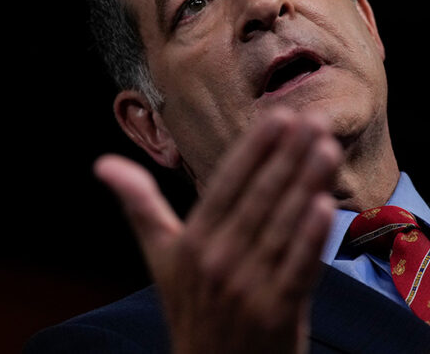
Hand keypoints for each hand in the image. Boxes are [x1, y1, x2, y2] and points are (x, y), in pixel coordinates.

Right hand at [95, 108, 341, 353]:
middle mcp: (216, 261)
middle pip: (258, 200)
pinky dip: (310, 238)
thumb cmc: (191, 308)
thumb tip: (103, 164)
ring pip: (281, 227)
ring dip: (305, 185)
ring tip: (326, 148)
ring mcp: (248, 288)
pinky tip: (325, 205)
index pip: (226, 186)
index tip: (278, 116)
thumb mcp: (160, 256)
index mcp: (191, 242)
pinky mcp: (278, 313)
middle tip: (314, 119)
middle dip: (288, 157)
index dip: (253, 151)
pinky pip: (297, 269)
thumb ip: (139, 206)